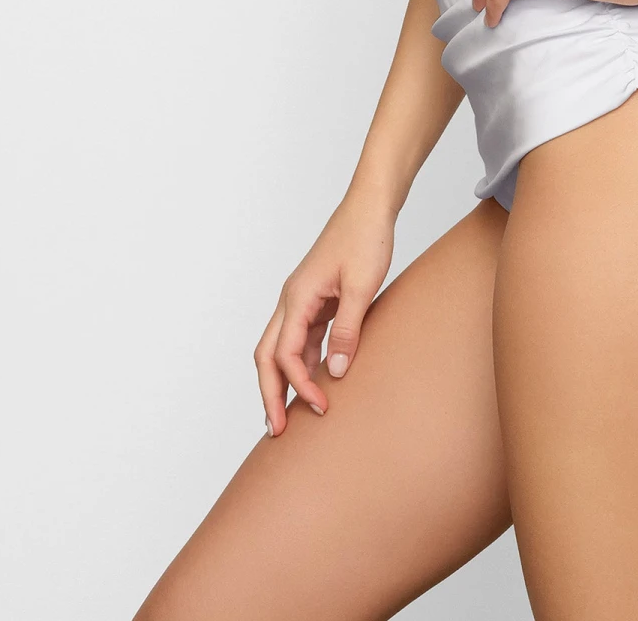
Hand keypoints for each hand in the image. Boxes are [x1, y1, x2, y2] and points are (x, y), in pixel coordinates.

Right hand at [253, 186, 394, 434]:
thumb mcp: (362, 286)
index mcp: (297, 296)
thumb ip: (347, 329)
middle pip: (267, 355)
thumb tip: (335, 373)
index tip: (321, 408)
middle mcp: (291, 299)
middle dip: (269, 393)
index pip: (285, 354)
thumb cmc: (366, 238)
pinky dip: (303, 361)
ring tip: (292, 414)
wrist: (371, 207)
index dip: (299, 386)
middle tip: (277, 430)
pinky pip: (301, 337)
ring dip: (284, 380)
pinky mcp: (315, 298)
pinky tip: (314, 380)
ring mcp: (301, 299)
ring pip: (281, 348)